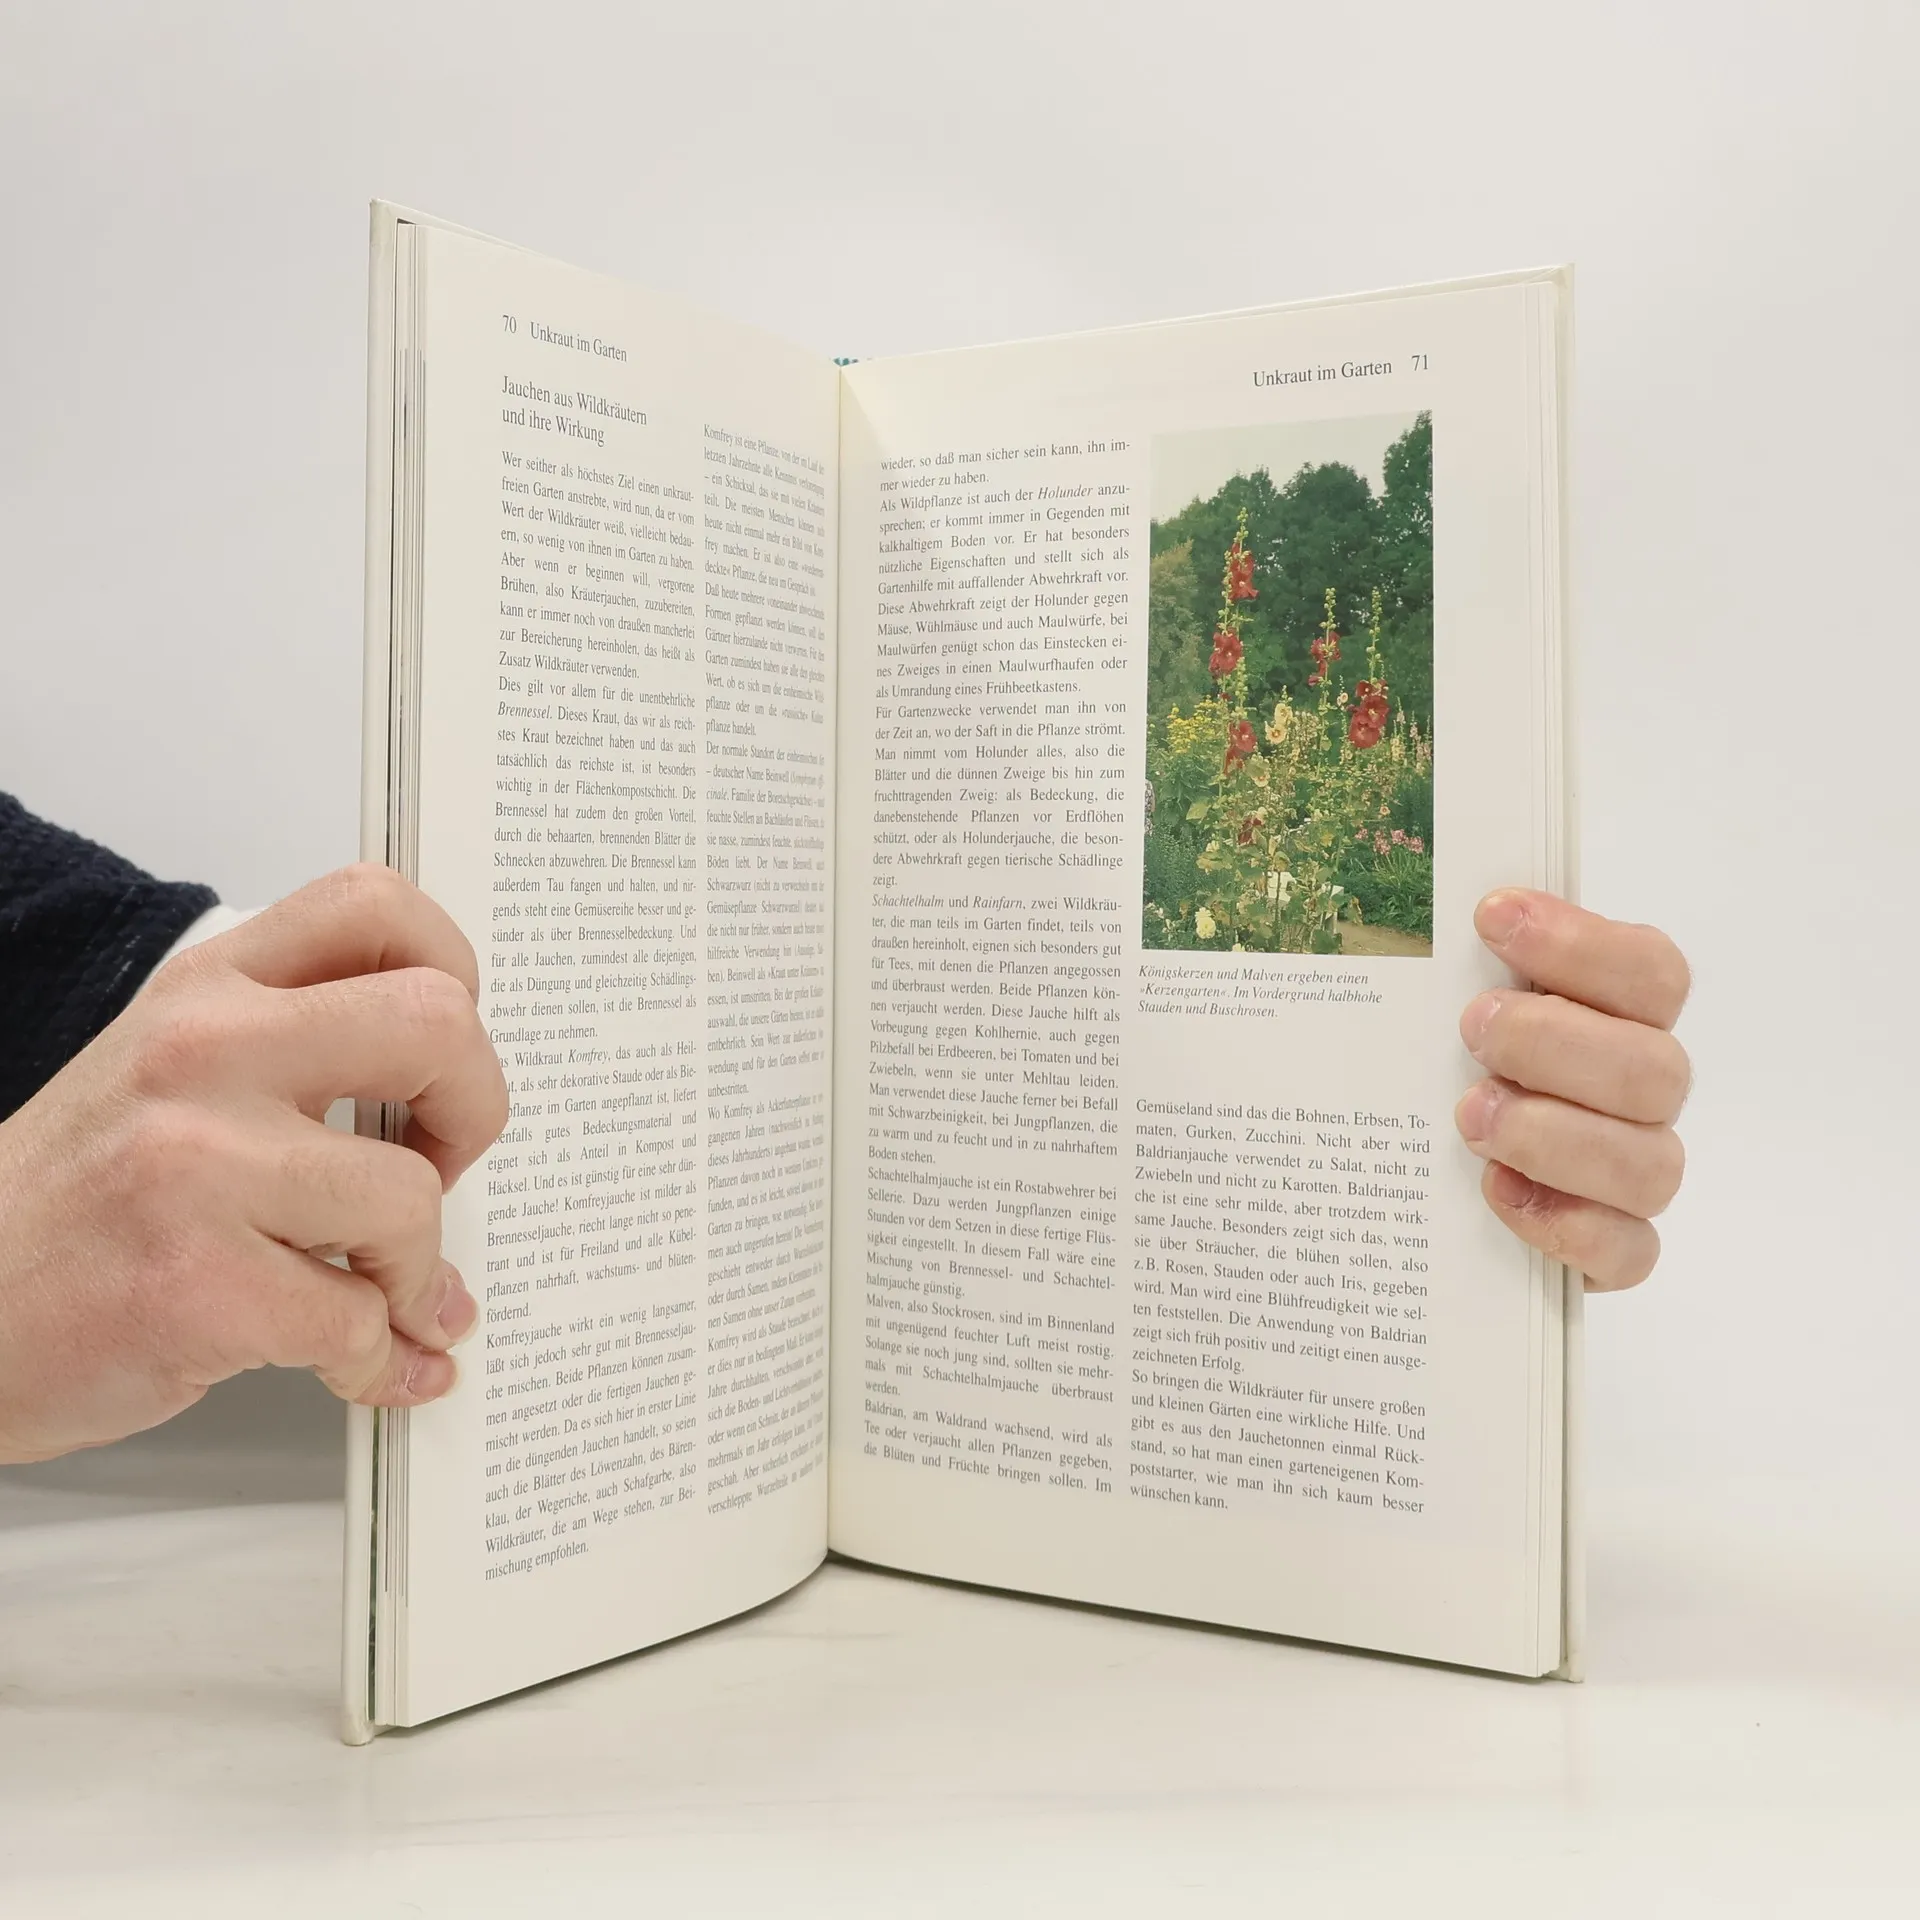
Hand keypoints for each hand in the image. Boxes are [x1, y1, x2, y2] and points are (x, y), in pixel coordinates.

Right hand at [0, 865, 507, 1463]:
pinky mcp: (196, 1284)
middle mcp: (204, 1054)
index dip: (452, 970)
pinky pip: (357, 1319)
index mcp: (207, 990)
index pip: (377, 907)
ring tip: (386, 1290)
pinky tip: (362, 1361)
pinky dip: (379, 1356)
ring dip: (417, 1267)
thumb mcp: (167, 1075)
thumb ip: (293, 1054)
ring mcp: (197, 1165)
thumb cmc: (69, 1205)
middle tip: (445, 1161)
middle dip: (477, 1107)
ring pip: (409, 1195)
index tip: (444, 1047)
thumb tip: (446, 1099)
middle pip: (437, 1024)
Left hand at [1456, 888, 1689, 1290]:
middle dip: (1558, 1043)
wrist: (1425, 1192)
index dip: (1584, 944)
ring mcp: (1632, 1177)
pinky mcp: (1610, 1252)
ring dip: (1557, 1135)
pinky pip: (1628, 1251)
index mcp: (1618, 1020)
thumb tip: (1401, 924)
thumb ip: (1442, 970)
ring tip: (1472, 1116)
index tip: (1493, 916)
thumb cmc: (1438, 1072)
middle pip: (1656, 1069)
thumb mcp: (1431, 1012)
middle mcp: (1640, 1096)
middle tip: (1473, 1028)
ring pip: (1650, 1164)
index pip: (1651, 972)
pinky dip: (1567, 1224)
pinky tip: (1496, 1192)